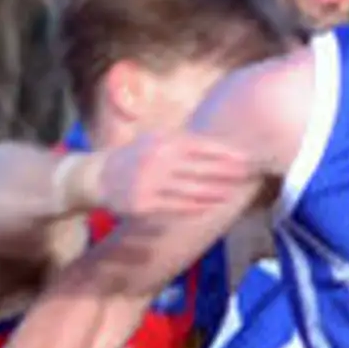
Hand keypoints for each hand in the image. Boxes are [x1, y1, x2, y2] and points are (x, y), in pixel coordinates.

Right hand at [99, 133, 253, 218]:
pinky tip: (210, 207)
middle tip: (249, 174)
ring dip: (215, 192)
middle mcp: (157, 159)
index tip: (247, 157)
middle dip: (226, 172)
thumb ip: (183, 141)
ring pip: (190, 189)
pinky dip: (194, 207)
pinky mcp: (144, 203)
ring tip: (233, 193)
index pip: (202, 146)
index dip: (226, 153)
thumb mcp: (155, 140)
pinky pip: (175, 206)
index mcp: (163, 141)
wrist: (98, 176)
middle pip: (200, 167)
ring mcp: (150, 182)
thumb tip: (218, 143)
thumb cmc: (135, 156)